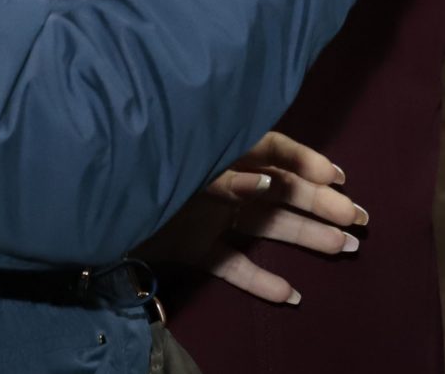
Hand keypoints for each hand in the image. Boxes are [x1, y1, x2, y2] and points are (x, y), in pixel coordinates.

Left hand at [139, 132, 365, 305]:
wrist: (84, 202)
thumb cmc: (134, 167)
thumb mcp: (182, 163)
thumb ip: (224, 176)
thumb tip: (269, 181)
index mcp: (220, 149)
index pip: (273, 149)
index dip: (307, 161)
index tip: (338, 178)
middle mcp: (220, 181)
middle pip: (280, 191)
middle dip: (321, 204)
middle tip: (360, 219)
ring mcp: (208, 217)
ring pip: (267, 228)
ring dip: (305, 237)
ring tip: (344, 248)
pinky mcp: (194, 249)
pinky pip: (232, 267)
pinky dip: (260, 281)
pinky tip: (290, 296)